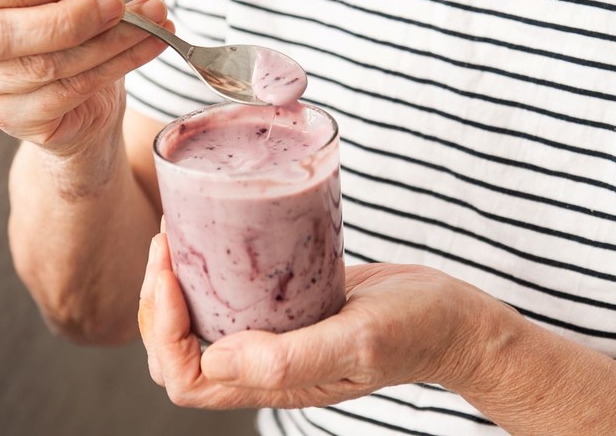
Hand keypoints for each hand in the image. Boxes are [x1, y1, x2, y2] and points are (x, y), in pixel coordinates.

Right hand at [0, 0, 172, 156]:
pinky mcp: (20, 121)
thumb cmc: (61, 16)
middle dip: (69, 18)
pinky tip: (150, 44)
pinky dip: (120, 64)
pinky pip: (72, 91)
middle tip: (117, 3)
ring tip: (153, 19)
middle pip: (0, 37)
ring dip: (110, 40)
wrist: (84, 87)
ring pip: (46, 66)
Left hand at [137, 231, 498, 409]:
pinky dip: (210, 271)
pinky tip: (214, 233)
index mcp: (274, 383)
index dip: (164, 329)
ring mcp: (276, 336)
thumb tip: (216, 355)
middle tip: (167, 244)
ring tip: (179, 235)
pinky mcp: (289, 307)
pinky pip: (233, 299)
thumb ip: (291, 359)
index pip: (186, 377)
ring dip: (179, 286)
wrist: (455, 317)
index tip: (172, 270)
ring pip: (201, 325)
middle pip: (180, 353)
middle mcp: (266, 364)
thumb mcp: (359, 341)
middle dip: (160, 304)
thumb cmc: (416, 331)